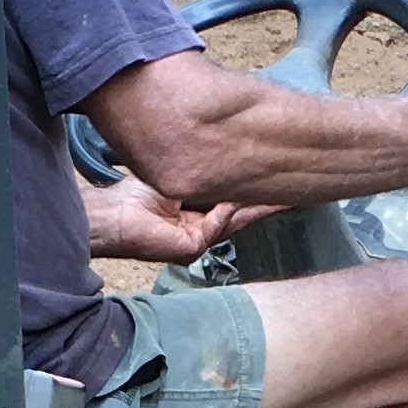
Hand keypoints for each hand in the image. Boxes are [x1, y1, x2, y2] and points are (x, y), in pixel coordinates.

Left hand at [84, 176, 266, 263]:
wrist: (112, 215)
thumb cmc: (135, 196)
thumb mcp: (177, 178)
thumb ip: (205, 177)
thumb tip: (231, 160)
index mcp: (201, 213)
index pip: (236, 202)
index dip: (257, 191)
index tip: (279, 178)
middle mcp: (204, 229)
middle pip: (244, 213)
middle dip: (267, 199)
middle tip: (295, 185)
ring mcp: (200, 241)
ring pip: (235, 219)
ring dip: (257, 204)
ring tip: (280, 189)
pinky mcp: (191, 247)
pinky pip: (216, 223)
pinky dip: (223, 209)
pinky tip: (231, 196)